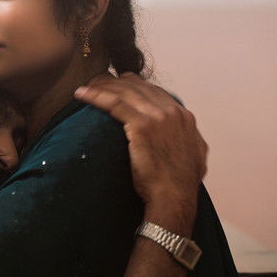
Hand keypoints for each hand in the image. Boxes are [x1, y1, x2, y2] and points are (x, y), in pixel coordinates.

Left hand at [74, 73, 207, 224]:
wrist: (175, 196)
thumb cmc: (180, 182)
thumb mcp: (194, 155)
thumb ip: (187, 138)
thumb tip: (182, 136)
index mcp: (184, 117)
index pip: (154, 91)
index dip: (133, 85)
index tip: (117, 84)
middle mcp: (172, 111)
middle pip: (138, 87)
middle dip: (116, 81)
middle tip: (97, 80)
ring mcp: (158, 117)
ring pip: (125, 92)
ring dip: (103, 86)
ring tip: (87, 86)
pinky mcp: (142, 126)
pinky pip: (114, 103)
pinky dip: (96, 96)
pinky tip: (82, 94)